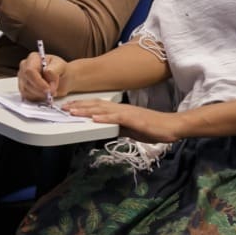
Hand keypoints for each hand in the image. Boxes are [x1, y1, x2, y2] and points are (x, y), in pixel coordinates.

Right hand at [17, 50, 73, 101]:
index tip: (48, 89)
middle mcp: (25, 67)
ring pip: (26, 90)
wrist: (62, 78)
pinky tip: (45, 94)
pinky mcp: (23, 88)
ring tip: (50, 92)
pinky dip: (37, 97)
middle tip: (52, 92)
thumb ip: (54, 70)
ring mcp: (23, 78)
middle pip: (27, 82)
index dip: (38, 82)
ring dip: (40, 94)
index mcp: (33, 58)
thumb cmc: (60, 70)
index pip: (30, 71)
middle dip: (40, 90)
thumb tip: (47, 75)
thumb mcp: (61, 66)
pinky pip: (27, 96)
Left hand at [59, 98, 181, 141]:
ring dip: (87, 110)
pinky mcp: (135, 120)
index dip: (82, 105)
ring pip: (103, 109)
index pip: (97, 106)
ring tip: (73, 111)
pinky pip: (118, 118)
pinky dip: (105, 118)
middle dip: (79, 106)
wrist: (172, 126)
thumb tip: (104, 129)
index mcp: (120, 110)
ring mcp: (128, 113)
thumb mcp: (131, 129)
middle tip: (63, 107)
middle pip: (96, 105)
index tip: (68, 107)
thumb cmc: (153, 127)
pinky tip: (95, 118)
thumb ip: (117, 127)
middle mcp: (121, 108)